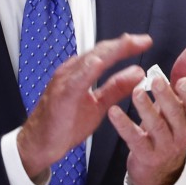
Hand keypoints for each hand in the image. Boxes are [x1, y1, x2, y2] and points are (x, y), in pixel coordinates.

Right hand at [17, 33, 151, 180]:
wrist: (40, 144)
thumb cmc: (64, 124)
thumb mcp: (98, 105)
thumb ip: (117, 88)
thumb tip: (137, 73)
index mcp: (81, 73)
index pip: (106, 53)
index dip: (126, 46)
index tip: (145, 42)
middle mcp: (72, 72)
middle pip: (99, 52)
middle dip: (122, 45)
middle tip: (144, 40)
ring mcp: (64, 82)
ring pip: (88, 61)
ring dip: (109, 52)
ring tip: (126, 44)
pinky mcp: (60, 96)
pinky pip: (75, 80)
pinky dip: (87, 70)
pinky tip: (99, 63)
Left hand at [108, 44, 185, 184]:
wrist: (158, 166)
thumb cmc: (169, 123)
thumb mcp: (178, 100)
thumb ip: (185, 73)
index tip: (181, 80)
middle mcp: (182, 133)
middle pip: (176, 114)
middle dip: (166, 96)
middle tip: (156, 80)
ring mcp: (164, 146)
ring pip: (157, 127)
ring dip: (146, 109)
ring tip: (136, 92)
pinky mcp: (146, 154)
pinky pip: (135, 139)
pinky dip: (124, 125)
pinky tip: (114, 112)